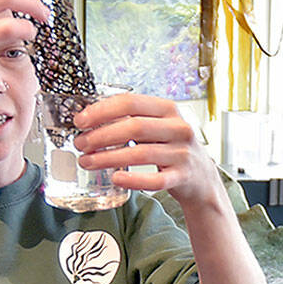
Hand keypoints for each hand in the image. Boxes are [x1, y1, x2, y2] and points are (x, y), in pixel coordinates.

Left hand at [72, 94, 223, 209]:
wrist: (201, 176)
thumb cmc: (172, 147)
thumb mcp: (158, 126)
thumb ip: (132, 120)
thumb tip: (90, 120)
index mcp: (168, 109)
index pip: (130, 103)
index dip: (102, 111)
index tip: (80, 121)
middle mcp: (178, 128)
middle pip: (133, 127)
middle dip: (100, 136)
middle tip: (81, 144)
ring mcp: (182, 153)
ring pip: (140, 154)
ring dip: (108, 158)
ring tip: (88, 162)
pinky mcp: (182, 177)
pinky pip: (155, 180)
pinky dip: (133, 180)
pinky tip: (116, 178)